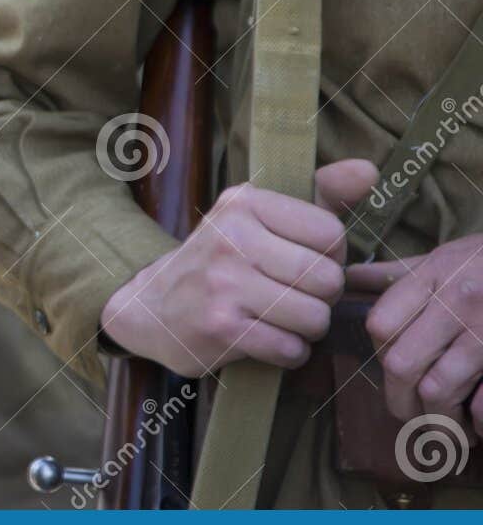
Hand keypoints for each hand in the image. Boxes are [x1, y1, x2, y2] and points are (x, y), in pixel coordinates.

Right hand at [100, 159, 376, 376]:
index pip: (331, 234)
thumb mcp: (259, 217)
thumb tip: (371, 171)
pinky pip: (291, 349)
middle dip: (321, 297)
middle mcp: (230, 237)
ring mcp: (223, 283)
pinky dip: (288, 352)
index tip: (303, 262)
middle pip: (326, 279)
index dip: (329, 257)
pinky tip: (266, 340)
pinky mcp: (220, 327)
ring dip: (306, 328)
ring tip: (281, 319)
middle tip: (294, 296)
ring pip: (314, 317)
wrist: (152, 306)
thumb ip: (320, 195)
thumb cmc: (222, 260)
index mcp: (244, 203)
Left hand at [347, 234, 482, 438]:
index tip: (390, 367)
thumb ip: (399, 272)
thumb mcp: (447, 255)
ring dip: (437, 420)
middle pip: (401, 364)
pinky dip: (478, 420)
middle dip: (399, 400)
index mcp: (434, 275)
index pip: (380, 324)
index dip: (379, 353)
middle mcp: (458, 301)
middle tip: (407, 415)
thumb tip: (349, 276)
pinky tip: (478, 425)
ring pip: (438, 389)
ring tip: (444, 430)